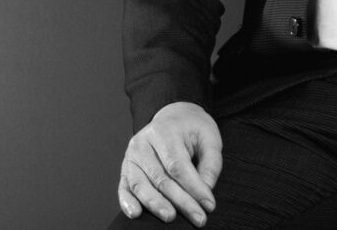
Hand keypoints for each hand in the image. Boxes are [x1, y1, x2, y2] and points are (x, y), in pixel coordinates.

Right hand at [118, 101, 222, 224]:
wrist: (173, 117)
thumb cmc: (192, 129)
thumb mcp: (209, 136)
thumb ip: (211, 162)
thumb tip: (206, 189)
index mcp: (165, 130)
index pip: (178, 165)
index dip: (193, 187)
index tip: (208, 204)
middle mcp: (144, 142)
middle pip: (161, 178)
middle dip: (181, 201)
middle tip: (198, 218)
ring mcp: (131, 155)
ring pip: (141, 185)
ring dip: (156, 205)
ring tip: (171, 217)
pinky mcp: (126, 168)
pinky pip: (124, 187)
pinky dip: (128, 202)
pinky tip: (136, 214)